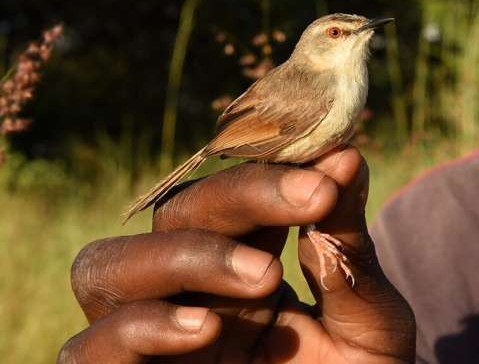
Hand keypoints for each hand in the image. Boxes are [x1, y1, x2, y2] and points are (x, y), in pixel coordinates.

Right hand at [58, 146, 414, 362]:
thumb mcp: (368, 323)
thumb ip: (350, 251)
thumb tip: (347, 156)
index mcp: (245, 264)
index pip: (236, 193)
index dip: (277, 169)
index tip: (333, 165)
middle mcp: (189, 292)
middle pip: (174, 213)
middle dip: (243, 197)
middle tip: (312, 200)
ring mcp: (152, 340)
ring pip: (107, 267)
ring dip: (184, 255)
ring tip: (264, 277)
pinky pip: (88, 350)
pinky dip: (138, 328)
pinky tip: (206, 328)